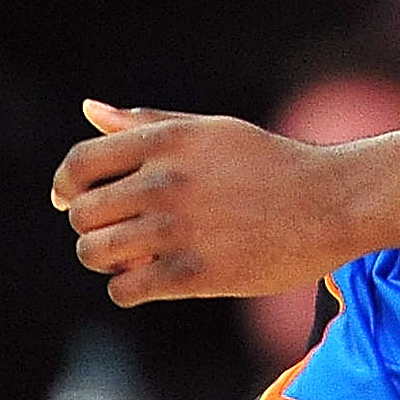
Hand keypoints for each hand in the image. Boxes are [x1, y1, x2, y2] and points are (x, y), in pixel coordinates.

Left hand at [55, 101, 366, 302]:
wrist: (333, 202)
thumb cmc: (271, 164)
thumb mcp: (211, 131)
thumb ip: (146, 123)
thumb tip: (90, 109)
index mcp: (167, 140)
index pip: (79, 164)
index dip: (66, 187)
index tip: (74, 201)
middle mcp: (167, 180)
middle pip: (83, 215)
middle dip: (91, 228)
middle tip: (118, 234)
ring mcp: (179, 228)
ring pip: (96, 253)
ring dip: (106, 260)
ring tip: (133, 258)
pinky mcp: (195, 272)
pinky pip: (126, 290)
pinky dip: (128, 289)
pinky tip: (151, 280)